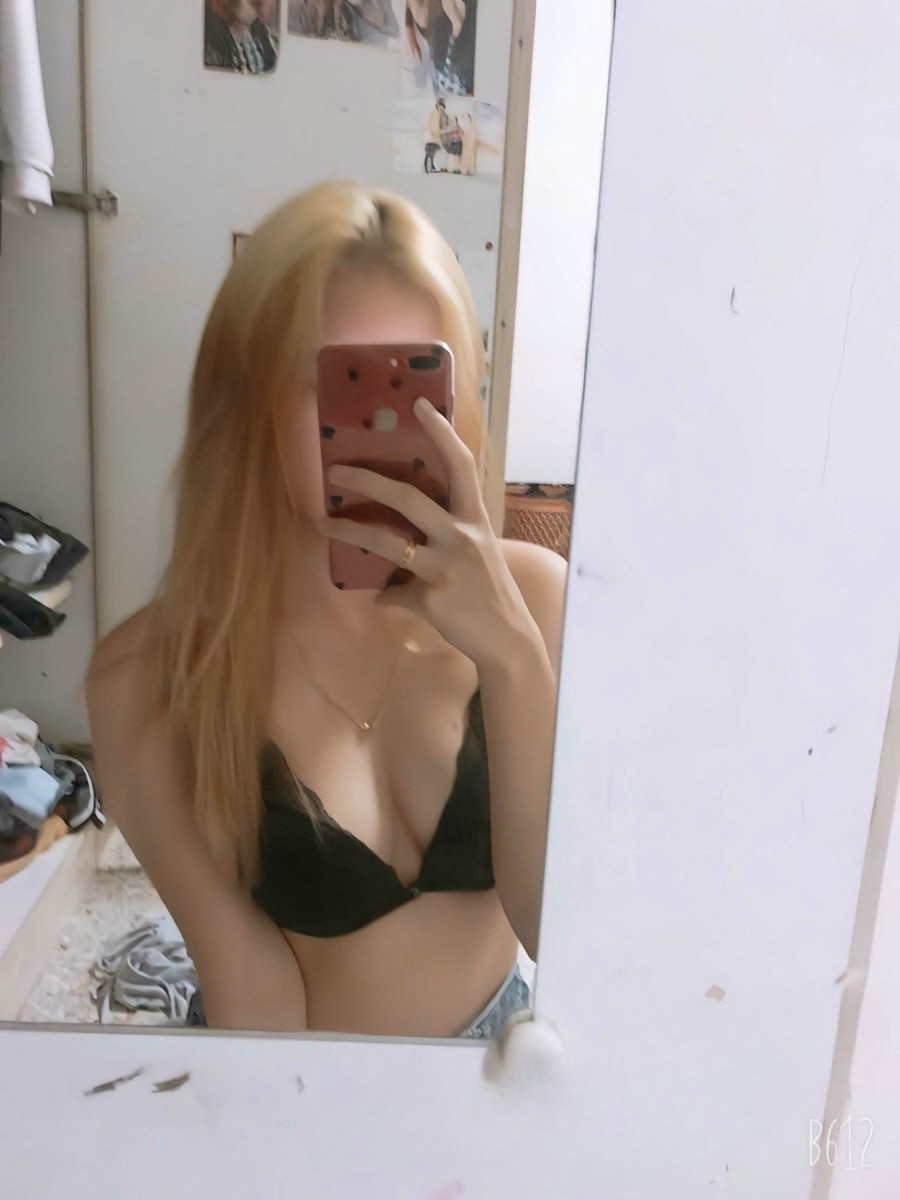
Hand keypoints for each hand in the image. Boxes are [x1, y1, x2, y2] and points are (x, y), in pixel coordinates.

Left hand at [315, 397, 536, 667]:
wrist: (508, 639)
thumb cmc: (489, 590)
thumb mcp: (477, 550)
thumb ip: (447, 532)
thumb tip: (403, 525)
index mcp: (474, 518)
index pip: (460, 465)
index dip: (441, 433)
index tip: (419, 404)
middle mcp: (461, 536)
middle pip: (408, 497)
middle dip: (366, 481)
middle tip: (335, 471)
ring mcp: (445, 567)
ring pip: (387, 543)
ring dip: (350, 531)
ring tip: (323, 524)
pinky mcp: (431, 599)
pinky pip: (393, 591)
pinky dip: (385, 595)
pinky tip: (383, 599)